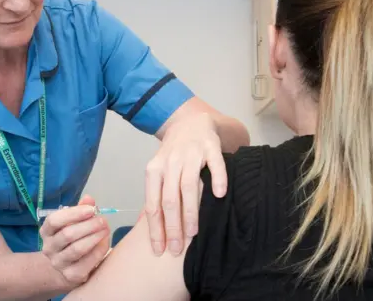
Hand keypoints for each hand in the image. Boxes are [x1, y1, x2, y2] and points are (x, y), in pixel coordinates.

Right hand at [40, 195, 110, 287]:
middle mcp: (49, 248)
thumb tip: (89, 199)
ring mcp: (59, 263)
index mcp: (46, 232)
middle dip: (88, 225)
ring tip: (106, 229)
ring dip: (94, 237)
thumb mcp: (72, 223)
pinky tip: (105, 242)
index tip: (91, 209)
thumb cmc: (70, 240)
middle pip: (67, 234)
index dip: (73, 213)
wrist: (64, 269)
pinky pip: (88, 261)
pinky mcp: (72, 275)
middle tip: (103, 220)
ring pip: (77, 249)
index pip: (54, 221)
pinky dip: (99, 250)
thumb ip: (80, 210)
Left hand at [144, 112, 227, 255]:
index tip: (159, 250)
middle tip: (177, 249)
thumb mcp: (160, 172)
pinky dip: (217, 179)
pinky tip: (220, 195)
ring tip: (193, 233)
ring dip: (191, 211)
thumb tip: (154, 230)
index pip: (153, 204)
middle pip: (169, 199)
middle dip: (172, 227)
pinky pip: (215, 165)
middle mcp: (170, 162)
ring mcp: (190, 154)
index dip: (155, 229)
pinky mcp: (210, 147)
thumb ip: (157, 195)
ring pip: (188, 186)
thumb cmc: (174, 155)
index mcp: (154, 170)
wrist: (190, 122)